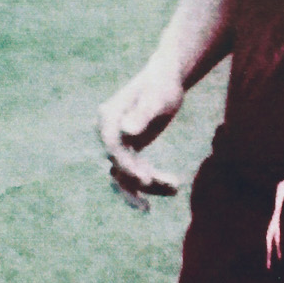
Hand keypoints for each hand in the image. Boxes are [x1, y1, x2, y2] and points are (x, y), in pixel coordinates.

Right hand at [97, 63, 184, 209]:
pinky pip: (136, 170)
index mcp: (109, 118)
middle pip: (117, 166)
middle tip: (151, 204)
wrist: (165, 78)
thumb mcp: (157, 99)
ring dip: (148, 185)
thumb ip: (142, 114)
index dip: (128, 167)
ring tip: (175, 188)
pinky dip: (152, 180)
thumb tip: (126, 132)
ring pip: (126, 173)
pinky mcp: (129, 147)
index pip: (114, 149)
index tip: (147, 180)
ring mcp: (118, 141)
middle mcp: (108, 131)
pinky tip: (172, 186)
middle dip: (136, 185)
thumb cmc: (163, 85)